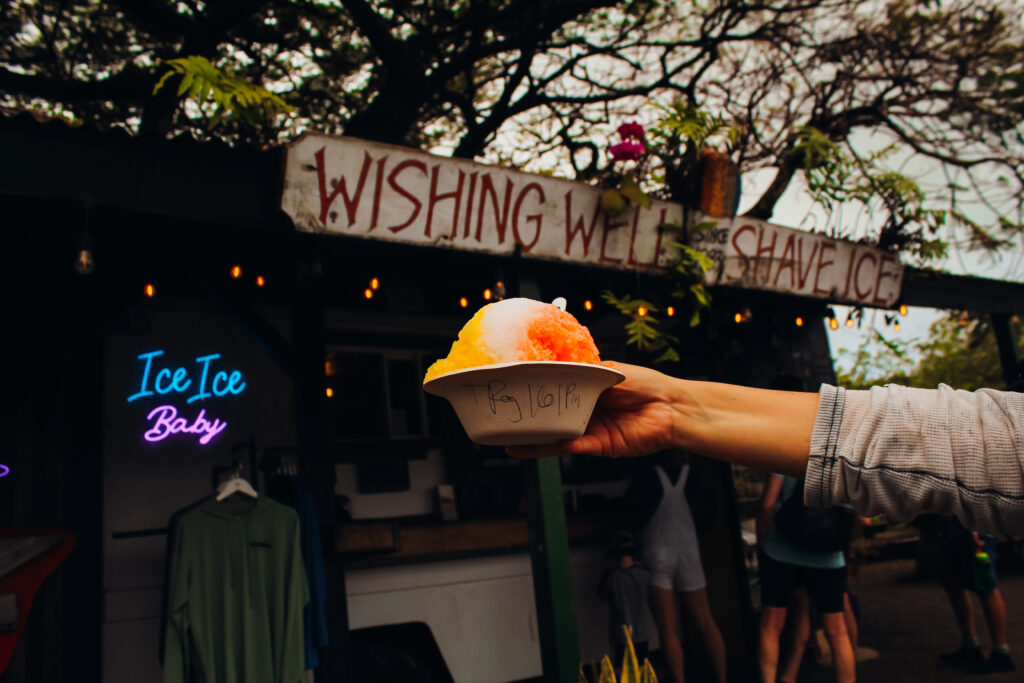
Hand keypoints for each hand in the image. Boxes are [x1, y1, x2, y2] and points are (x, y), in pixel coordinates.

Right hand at [506, 362, 682, 458]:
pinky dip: (546, 447)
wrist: (673, 408)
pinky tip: (525, 447)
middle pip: (550, 413)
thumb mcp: (609, 370)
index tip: (511, 385)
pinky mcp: (597, 446)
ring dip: (530, 436)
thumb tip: (553, 363)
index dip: (534, 388)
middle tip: (498, 411)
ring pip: (554, 433)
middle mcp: (584, 410)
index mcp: (586, 389)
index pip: (554, 388)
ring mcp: (589, 429)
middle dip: (526, 414)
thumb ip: (582, 371)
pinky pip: (567, 447)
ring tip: (503, 436)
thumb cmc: (646, 384)